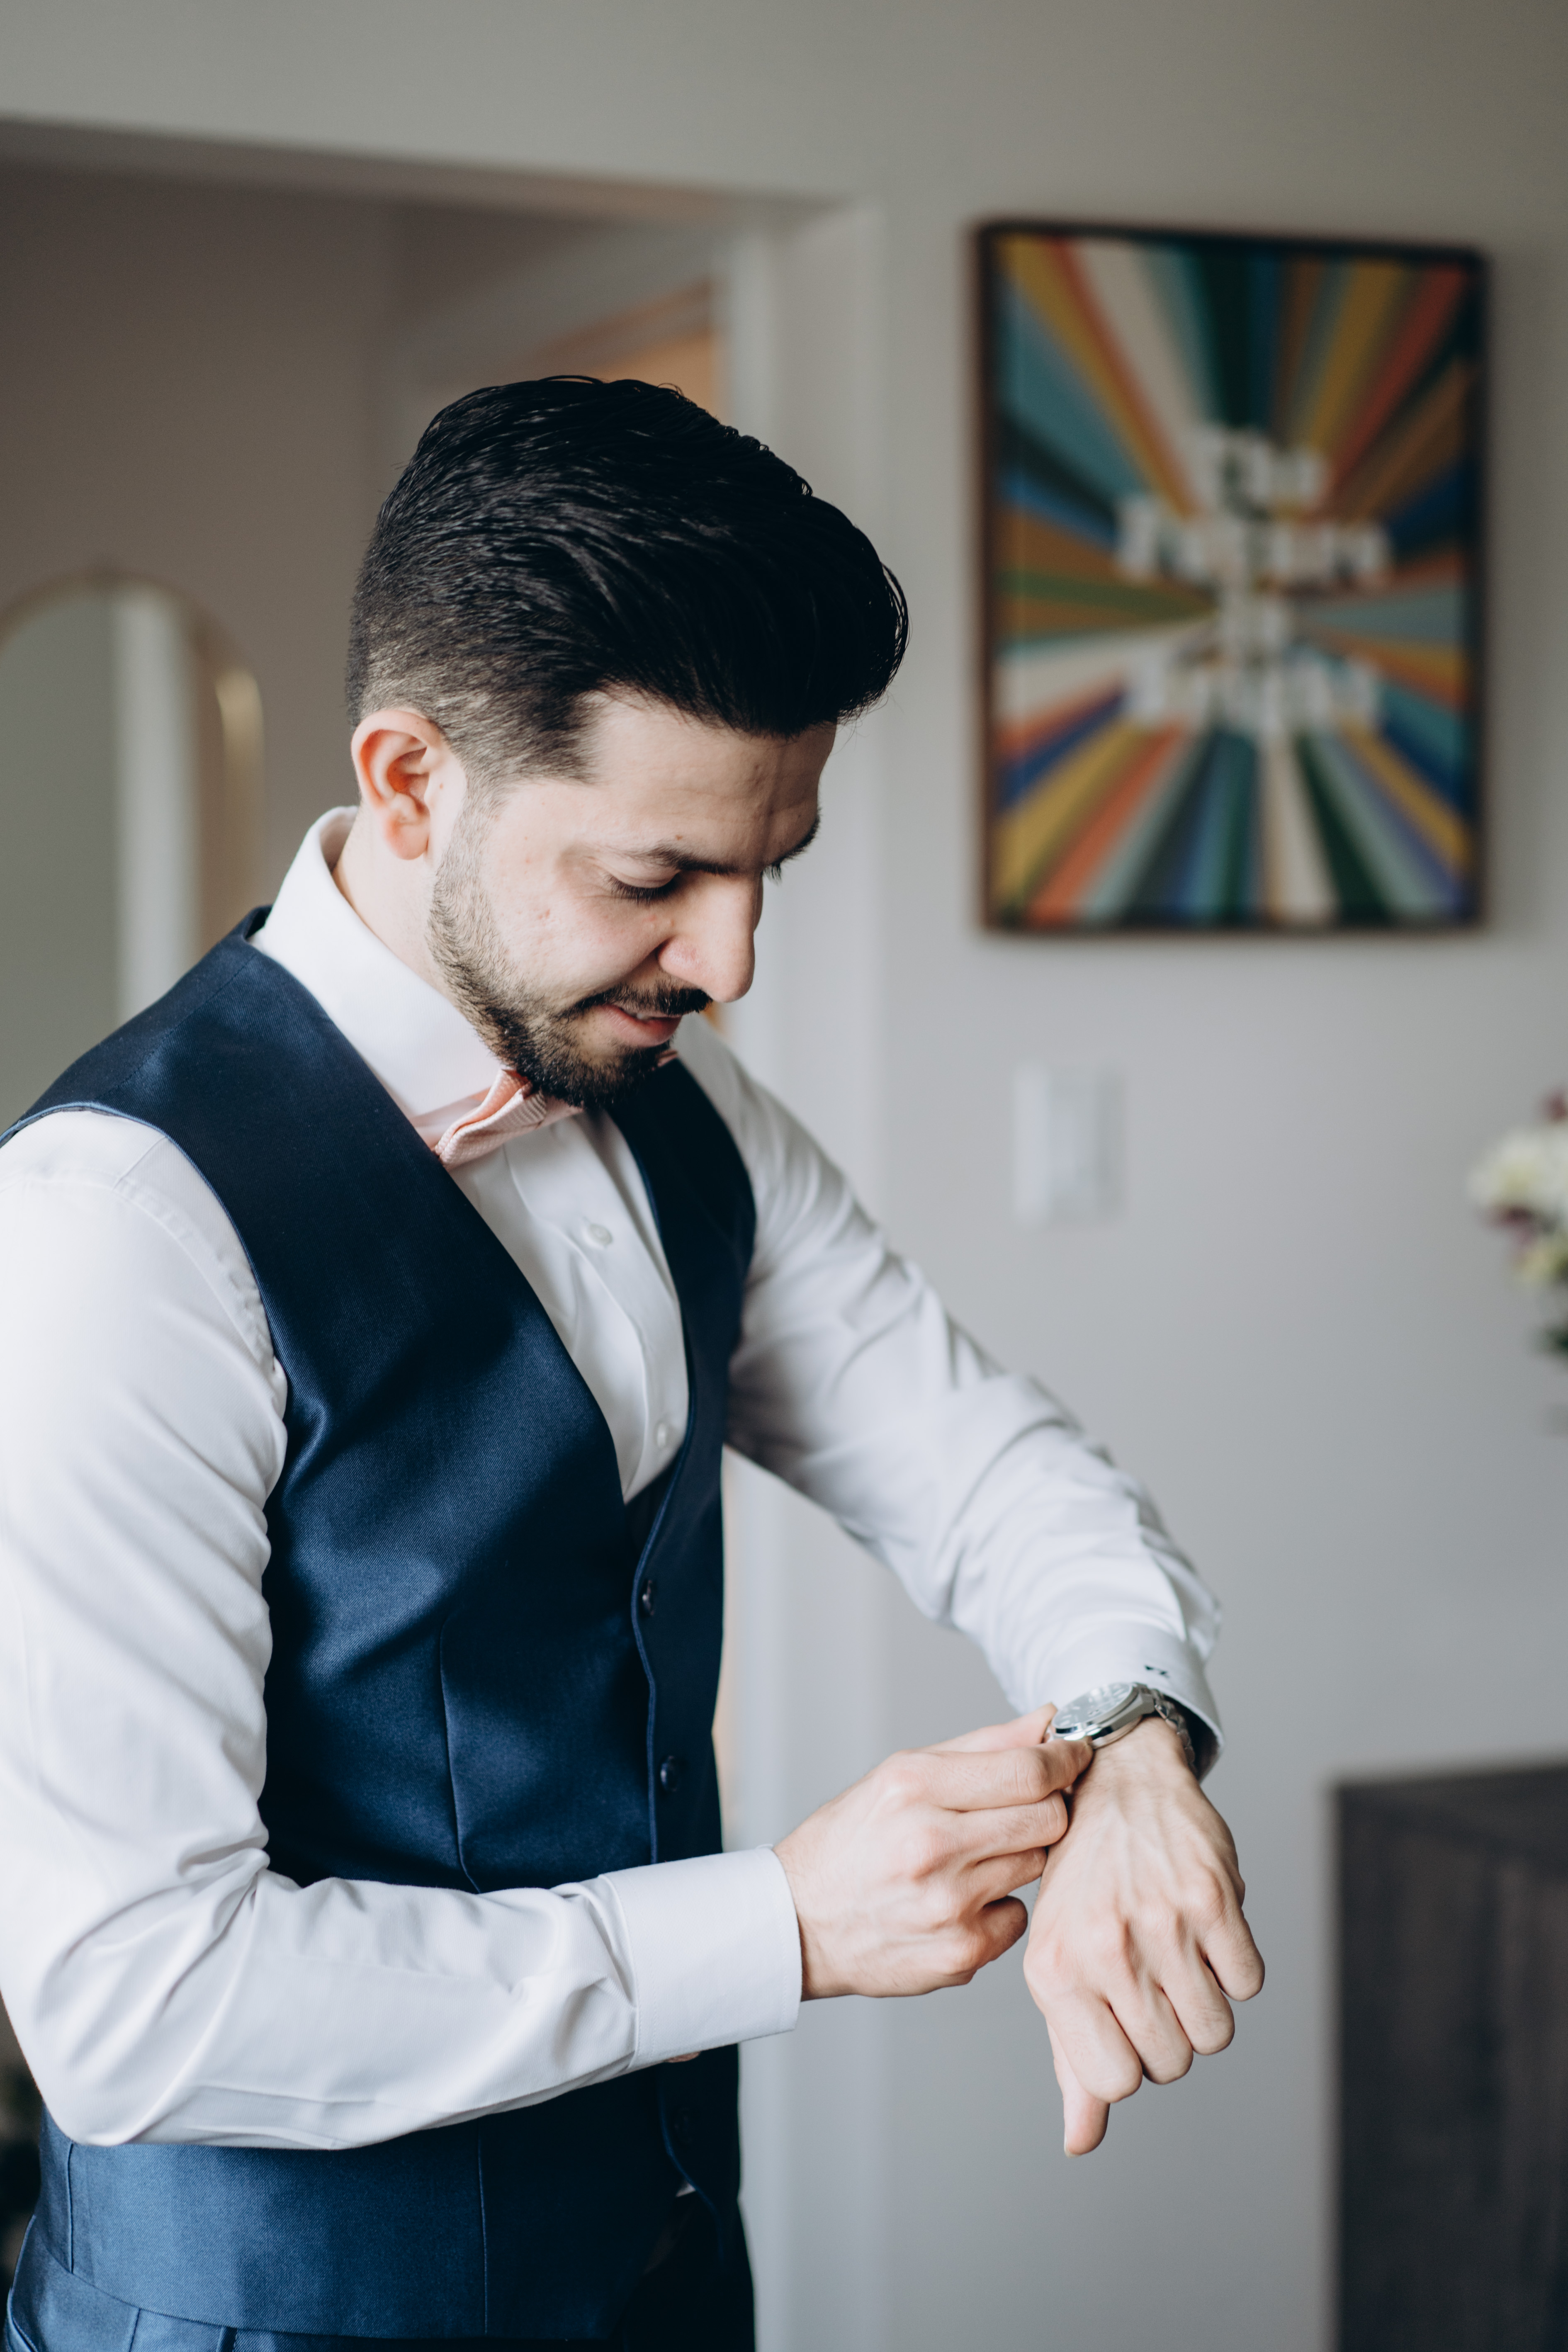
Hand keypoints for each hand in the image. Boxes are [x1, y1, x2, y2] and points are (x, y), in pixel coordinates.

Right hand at [775, 1705, 1092, 1999]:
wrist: (798, 1922)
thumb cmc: (851, 1841)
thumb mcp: (901, 1773)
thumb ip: (983, 1746)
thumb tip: (1050, 1722)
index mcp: (914, 1787)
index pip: (1029, 1769)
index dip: (1066, 1759)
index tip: (1075, 1756)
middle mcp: (932, 1845)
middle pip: (1048, 1817)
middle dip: (1048, 1807)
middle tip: (1025, 1807)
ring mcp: (948, 1905)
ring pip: (1036, 1865)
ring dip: (1019, 1855)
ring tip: (975, 1856)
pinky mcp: (961, 1954)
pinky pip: (1018, 1917)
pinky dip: (999, 1907)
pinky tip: (960, 1901)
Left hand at [1024, 1717, 1263, 2154]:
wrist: (1114, 1782)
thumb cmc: (1082, 1884)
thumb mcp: (1057, 1962)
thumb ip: (1071, 2056)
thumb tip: (1081, 2141)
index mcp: (1056, 1970)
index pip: (1114, 2083)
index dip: (1130, 2064)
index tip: (1124, 2026)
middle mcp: (1105, 1948)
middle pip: (1170, 2063)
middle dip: (1168, 2036)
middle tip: (1152, 1983)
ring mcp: (1161, 1921)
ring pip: (1214, 2032)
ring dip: (1204, 2007)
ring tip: (1176, 1959)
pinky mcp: (1213, 1897)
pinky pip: (1248, 1983)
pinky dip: (1234, 1967)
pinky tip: (1202, 1931)